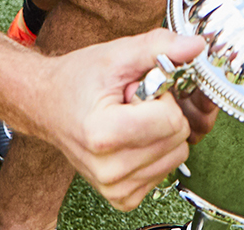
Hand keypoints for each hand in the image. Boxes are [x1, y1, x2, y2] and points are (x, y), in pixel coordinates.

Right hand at [18, 30, 213, 209]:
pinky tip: (130, 138)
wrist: (47, 105)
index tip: (137, 90)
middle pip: (178, 139)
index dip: (162, 96)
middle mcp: (109, 169)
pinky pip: (165, 171)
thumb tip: (196, 46)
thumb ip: (159, 48)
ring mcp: (115, 187)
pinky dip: (154, 151)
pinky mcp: (122, 197)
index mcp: (104, 135)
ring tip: (129, 119)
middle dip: (162, 113)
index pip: (172, 120)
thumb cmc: (76, 80)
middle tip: (132, 104)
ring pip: (176, 155)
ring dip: (160, 133)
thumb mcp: (116, 55)